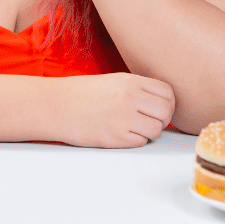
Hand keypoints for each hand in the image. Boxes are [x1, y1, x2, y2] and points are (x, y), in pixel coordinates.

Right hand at [51, 73, 175, 147]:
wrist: (56, 106)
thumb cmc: (82, 93)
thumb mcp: (113, 81)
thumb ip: (137, 89)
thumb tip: (161, 102)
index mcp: (130, 81)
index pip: (167, 92)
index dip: (168, 103)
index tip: (160, 108)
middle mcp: (129, 98)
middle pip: (166, 112)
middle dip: (163, 119)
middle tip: (151, 121)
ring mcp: (122, 118)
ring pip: (156, 130)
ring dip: (150, 132)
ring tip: (135, 128)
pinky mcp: (114, 138)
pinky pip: (140, 142)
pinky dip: (136, 141)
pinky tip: (123, 134)